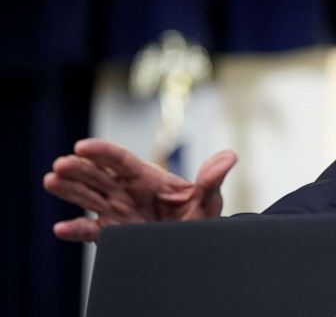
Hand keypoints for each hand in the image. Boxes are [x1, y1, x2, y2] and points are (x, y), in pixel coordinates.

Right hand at [43, 138, 236, 242]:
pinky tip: (61, 227)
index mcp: (146, 177)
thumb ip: (213, 179)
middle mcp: (126, 192)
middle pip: (98, 176)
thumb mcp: (208, 199)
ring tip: (51, 181)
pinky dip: (76, 229)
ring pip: (89, 198)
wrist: (193, 245)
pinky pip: (91, 231)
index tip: (83, 146)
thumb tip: (229, 156)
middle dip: (79, 169)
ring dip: (69, 190)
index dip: (101, 152)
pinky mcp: (113, 235)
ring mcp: (117, 212)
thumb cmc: (198, 217)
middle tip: (60, 165)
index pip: (120, 160)